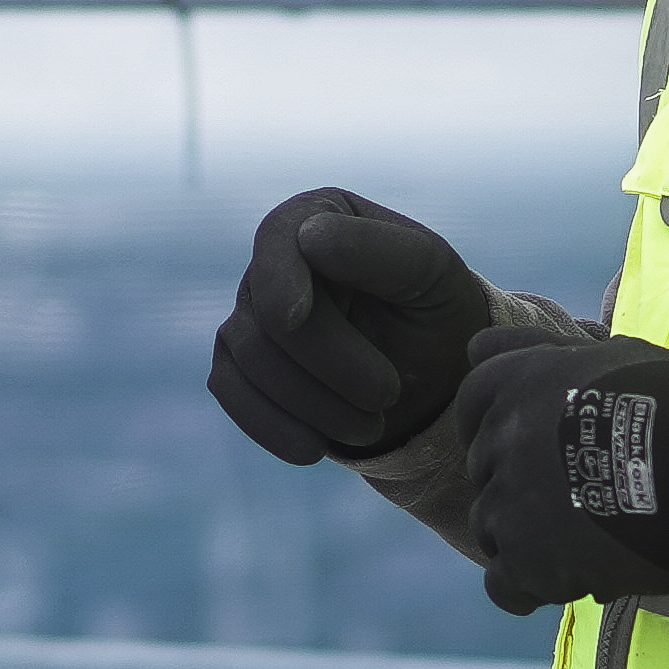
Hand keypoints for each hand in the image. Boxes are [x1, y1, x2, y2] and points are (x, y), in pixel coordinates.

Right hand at [208, 190, 497, 463]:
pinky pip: (233, 395)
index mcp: (315, 219)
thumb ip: (377, 250)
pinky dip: (272, 427)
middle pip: (265, 314)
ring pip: (248, 360)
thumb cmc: (436, 312)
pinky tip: (314, 448)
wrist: (432, 379)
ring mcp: (249, 317)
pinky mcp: (239, 369)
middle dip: (326, 363)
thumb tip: (308, 238)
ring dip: (310, 403)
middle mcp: (272, 264)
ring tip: (368, 426)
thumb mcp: (430, 274)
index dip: (280, 279)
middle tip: (386, 397)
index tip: (297, 316)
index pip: (277, 239)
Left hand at [458, 326, 668, 615]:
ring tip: (578, 539)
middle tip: (574, 493)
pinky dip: (530, 586)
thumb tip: (474, 346)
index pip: (473, 402)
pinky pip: (504, 585)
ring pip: (489, 528)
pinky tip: (568, 579)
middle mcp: (498, 441)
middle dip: (518, 482)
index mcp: (512, 383)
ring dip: (523, 535)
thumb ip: (536, 351)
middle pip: (484, 470)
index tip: (534, 443)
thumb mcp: (604, 354)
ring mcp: (507, 506)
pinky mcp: (528, 562)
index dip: (500, 426)